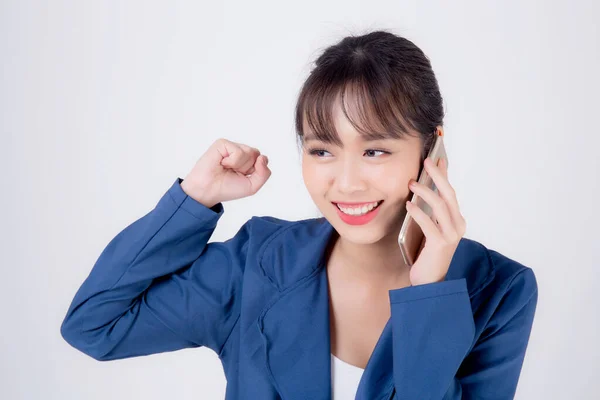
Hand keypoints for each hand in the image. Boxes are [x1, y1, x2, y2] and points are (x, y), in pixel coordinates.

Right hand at [180, 138, 270, 207]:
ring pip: (249, 152)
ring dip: (239, 165)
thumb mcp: (253, 186)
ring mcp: (231, 147)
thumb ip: (264, 173)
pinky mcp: (222, 143)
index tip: (241, 177)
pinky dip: (232, 162)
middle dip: (247, 168)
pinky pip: (238, 151)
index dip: (255, 171)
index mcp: (247, 160)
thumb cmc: (227, 188)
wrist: (208, 190)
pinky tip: (222, 164)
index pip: (262, 159)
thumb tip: (262, 157)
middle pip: (256, 154)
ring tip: (226, 168)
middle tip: (233, 173)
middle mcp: (240, 151)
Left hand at [405, 158, 466, 285]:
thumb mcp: (431, 230)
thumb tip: (421, 191)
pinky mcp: (440, 244)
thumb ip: (430, 214)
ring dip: (426, 192)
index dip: (444, 175)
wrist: (429, 282)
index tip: (438, 159)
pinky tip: (409, 205)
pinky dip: (418, 212)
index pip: (451, 193)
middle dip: (438, 176)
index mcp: (456, 221)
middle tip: (426, 162)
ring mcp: (451, 236)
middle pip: (449, 195)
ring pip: (440, 206)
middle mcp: (458, 226)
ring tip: (412, 184)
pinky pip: (429, 223)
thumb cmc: (427, 254)